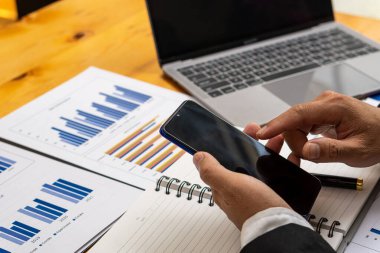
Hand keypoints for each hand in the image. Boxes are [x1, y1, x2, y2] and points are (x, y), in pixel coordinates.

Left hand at [193, 123, 290, 229]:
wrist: (282, 228)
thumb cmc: (256, 209)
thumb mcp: (230, 185)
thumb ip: (212, 171)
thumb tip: (197, 157)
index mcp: (223, 187)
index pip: (220, 160)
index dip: (227, 145)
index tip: (237, 132)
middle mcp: (237, 189)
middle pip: (240, 160)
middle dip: (250, 143)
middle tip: (259, 132)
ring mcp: (254, 191)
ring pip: (258, 165)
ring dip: (266, 150)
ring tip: (276, 141)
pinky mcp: (270, 194)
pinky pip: (272, 174)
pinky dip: (277, 165)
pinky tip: (284, 159)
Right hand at [257, 91, 379, 166]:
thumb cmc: (379, 137)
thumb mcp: (358, 151)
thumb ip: (331, 151)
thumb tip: (307, 150)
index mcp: (334, 107)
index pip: (298, 114)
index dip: (277, 124)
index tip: (261, 134)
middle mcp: (325, 103)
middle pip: (293, 121)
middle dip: (293, 141)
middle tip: (302, 157)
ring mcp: (321, 108)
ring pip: (295, 124)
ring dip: (295, 141)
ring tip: (303, 155)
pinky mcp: (320, 114)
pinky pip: (301, 126)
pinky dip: (299, 139)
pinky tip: (303, 149)